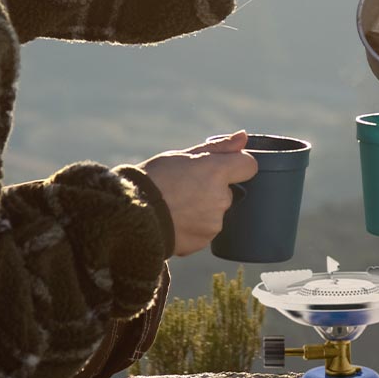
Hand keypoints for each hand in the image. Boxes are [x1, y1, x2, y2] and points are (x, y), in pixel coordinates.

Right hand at [139, 130, 256, 255]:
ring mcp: (214, 222)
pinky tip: (175, 220)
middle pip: (229, 191)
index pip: (249, 166)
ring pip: (217, 212)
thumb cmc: (154, 178)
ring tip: (177, 205)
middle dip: (213, 189)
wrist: (130, 214)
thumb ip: (219, 148)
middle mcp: (221, 198)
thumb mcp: (183, 156)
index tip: (220, 167)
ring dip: (204, 209)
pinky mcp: (204, 241)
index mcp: (217, 172)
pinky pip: (206, 230)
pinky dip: (195, 226)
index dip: (236, 165)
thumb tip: (243, 136)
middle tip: (185, 188)